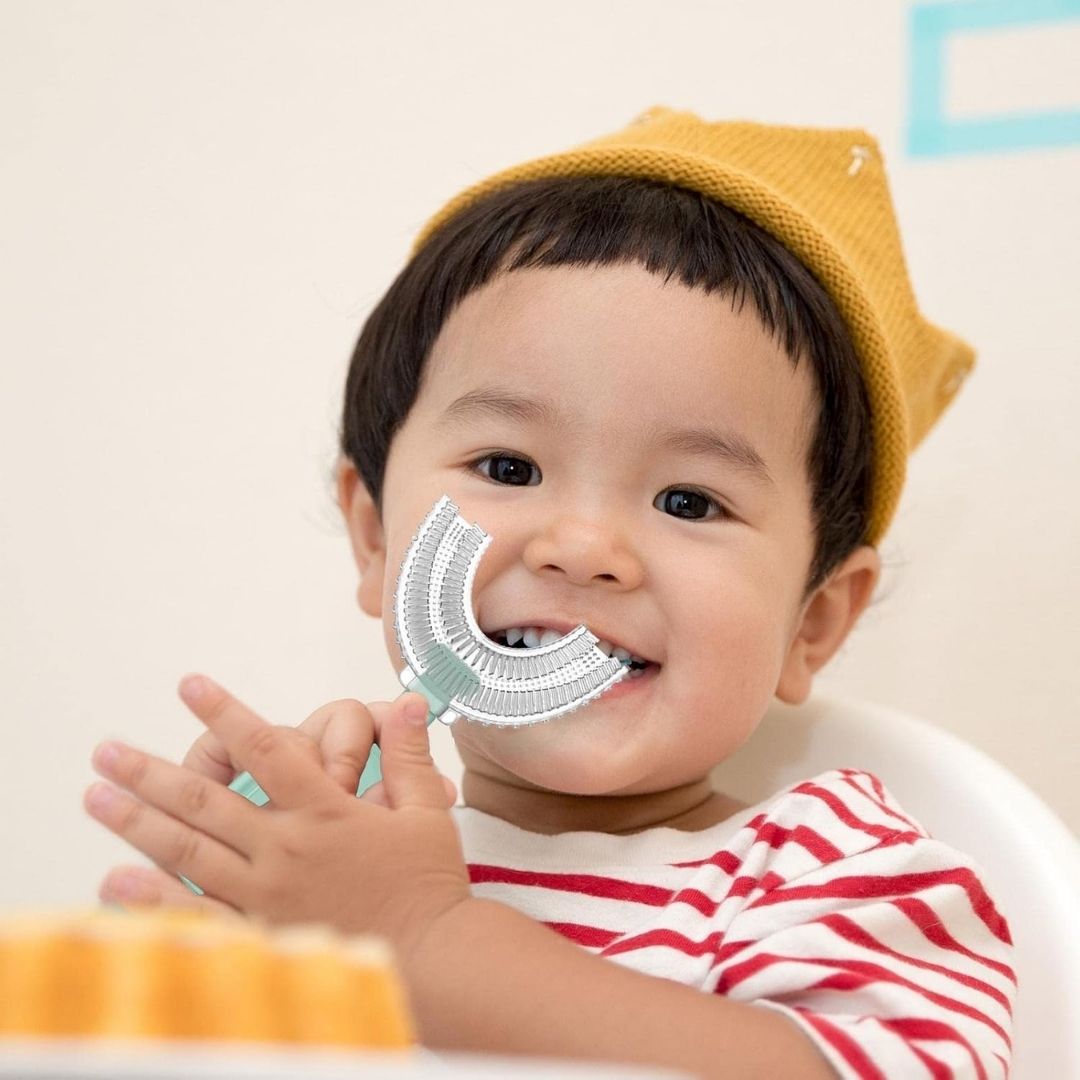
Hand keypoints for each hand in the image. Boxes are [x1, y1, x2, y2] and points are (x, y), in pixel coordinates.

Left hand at [85, 675, 472, 958]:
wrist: (432, 958)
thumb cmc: (429, 884)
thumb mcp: (427, 810)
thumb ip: (409, 754)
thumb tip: (409, 701)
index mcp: (325, 812)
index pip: (265, 749)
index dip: (226, 712)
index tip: (190, 684)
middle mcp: (286, 849)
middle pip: (206, 801)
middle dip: (152, 772)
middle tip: (107, 751)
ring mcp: (267, 894)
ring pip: (189, 852)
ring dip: (138, 822)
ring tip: (97, 799)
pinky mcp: (263, 933)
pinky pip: (198, 914)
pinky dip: (153, 898)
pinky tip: (116, 882)